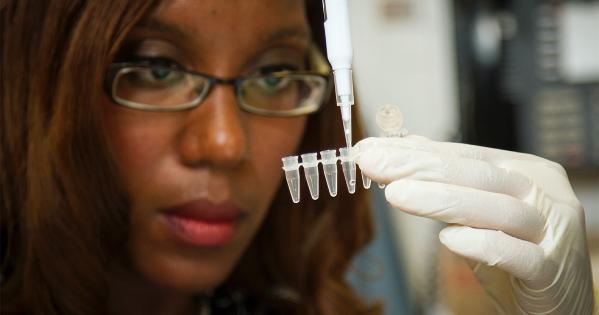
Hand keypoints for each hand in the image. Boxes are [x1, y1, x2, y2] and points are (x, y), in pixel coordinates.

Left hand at [355, 136, 596, 314]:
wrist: (558, 299)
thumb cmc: (517, 250)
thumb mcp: (480, 211)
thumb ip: (450, 180)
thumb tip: (407, 146)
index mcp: (524, 171)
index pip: (463, 155)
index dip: (415, 151)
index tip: (370, 149)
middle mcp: (542, 194)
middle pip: (478, 174)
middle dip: (420, 166)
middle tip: (372, 162)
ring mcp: (551, 231)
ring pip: (498, 209)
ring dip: (443, 199)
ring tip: (395, 194)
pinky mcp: (551, 272)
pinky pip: (518, 254)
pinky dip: (482, 244)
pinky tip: (448, 239)